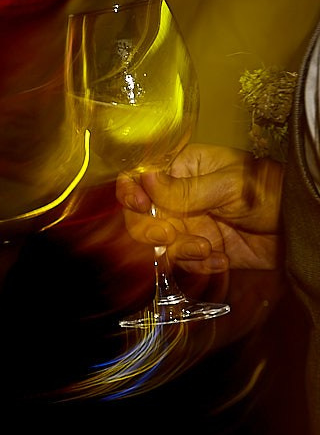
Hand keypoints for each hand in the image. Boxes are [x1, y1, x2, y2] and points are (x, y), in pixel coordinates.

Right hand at [116, 145, 281, 271]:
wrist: (302, 228)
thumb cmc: (273, 192)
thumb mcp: (229, 186)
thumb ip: (185, 188)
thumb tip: (144, 179)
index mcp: (185, 170)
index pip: (141, 178)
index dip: (131, 192)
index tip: (139, 204)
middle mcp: (181, 197)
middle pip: (141, 215)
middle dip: (151, 229)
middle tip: (168, 236)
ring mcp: (190, 224)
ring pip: (159, 244)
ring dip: (179, 251)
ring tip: (207, 249)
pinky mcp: (201, 249)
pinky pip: (183, 262)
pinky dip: (198, 264)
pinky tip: (220, 259)